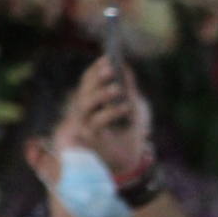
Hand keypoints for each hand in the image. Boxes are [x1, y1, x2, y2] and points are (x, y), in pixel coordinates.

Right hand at [71, 56, 153, 180]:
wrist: (131, 158)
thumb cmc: (130, 130)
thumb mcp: (133, 105)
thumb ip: (128, 88)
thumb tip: (125, 68)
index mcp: (92, 101)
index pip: (87, 81)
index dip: (96, 69)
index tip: (107, 58)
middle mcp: (85, 112)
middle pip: (84, 92)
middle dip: (97, 79)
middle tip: (110, 69)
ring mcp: (85, 126)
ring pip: (84, 106)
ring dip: (101, 94)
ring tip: (118, 88)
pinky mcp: (91, 139)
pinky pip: (96, 123)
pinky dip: (111, 112)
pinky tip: (126, 106)